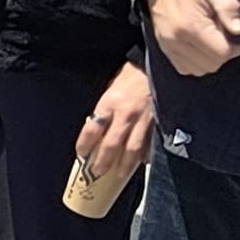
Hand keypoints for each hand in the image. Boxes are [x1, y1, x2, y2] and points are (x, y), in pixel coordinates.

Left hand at [76, 61, 157, 194]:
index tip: (81, 155)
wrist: (157, 65)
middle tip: (97, 173)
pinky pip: (151, 143)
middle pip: (112, 145)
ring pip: (133, 149)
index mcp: (109, 103)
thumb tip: (97, 127)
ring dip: (125, 164)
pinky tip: (142, 163)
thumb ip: (105, 108)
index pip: (92, 130)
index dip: (85, 145)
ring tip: (119, 175)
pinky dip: (146, 155)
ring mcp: (144, 120)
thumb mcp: (112, 88)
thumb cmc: (132, 74)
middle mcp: (125, 114)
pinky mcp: (158, 122)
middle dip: (103, 161)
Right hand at [144, 0, 239, 76]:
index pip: (222, 53)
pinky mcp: (164, 48)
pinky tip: (201, 47)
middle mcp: (176, 41)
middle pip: (212, 64)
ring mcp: (168, 46)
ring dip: (211, 60)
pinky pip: (185, 68)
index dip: (236, 46)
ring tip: (214, 41)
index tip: (236, 33)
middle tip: (226, 36)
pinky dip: (197, 62)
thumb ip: (228, 6)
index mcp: (191, 26)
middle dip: (224, 53)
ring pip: (199, 69)